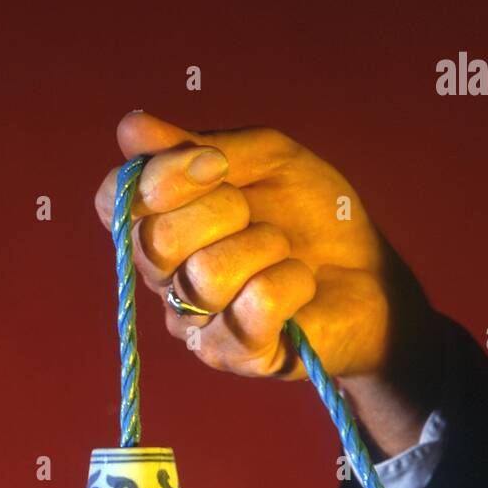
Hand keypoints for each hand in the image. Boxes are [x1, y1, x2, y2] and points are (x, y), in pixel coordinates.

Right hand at [95, 112, 427, 454]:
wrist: (372, 276)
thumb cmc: (314, 218)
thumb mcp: (266, 159)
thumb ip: (200, 145)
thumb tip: (130, 130)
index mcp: (162, 227)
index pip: (115, 203)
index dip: (157, 178)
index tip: (216, 163)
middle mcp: (167, 281)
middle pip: (155, 241)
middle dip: (220, 211)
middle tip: (256, 214)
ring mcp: (197, 326)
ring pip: (206, 276)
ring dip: (264, 247)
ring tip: (285, 253)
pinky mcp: (236, 358)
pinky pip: (253, 307)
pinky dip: (291, 282)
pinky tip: (301, 286)